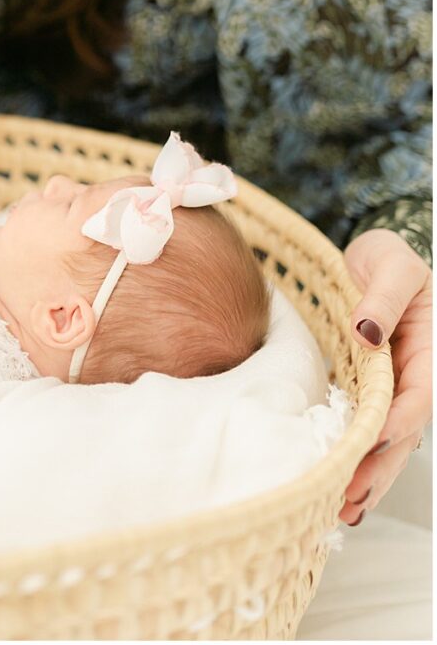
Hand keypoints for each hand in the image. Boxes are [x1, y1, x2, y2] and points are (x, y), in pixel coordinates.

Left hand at [341, 231, 431, 522]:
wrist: (374, 260)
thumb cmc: (388, 260)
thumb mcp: (392, 265)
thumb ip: (383, 296)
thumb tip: (367, 331)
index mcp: (429, 354)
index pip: (416, 398)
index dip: (396, 423)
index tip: (372, 443)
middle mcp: (414, 381)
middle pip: (402, 434)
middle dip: (379, 468)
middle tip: (350, 496)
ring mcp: (395, 392)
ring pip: (388, 445)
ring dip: (370, 478)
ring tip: (344, 510)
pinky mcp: (372, 395)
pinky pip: (371, 434)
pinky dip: (359, 463)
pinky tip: (342, 491)